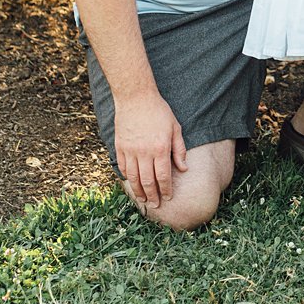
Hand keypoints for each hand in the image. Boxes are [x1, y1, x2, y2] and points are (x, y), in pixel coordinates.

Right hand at [113, 90, 187, 208]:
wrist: (136, 98)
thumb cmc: (159, 112)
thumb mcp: (175, 128)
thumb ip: (179, 150)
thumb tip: (184, 169)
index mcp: (160, 148)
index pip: (163, 176)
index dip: (166, 189)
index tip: (168, 197)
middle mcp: (144, 152)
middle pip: (148, 181)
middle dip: (153, 195)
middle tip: (155, 205)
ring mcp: (130, 150)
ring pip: (134, 177)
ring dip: (138, 191)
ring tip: (143, 200)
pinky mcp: (119, 147)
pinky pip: (123, 167)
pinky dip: (127, 178)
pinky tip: (132, 183)